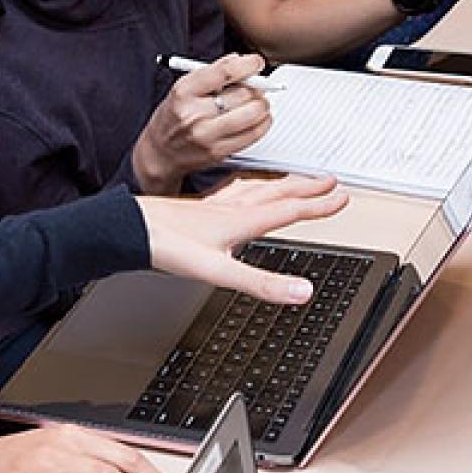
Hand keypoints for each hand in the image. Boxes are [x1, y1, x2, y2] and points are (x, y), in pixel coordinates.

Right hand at [130, 53, 274, 192]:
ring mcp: (207, 135)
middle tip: (255, 85)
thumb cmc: (172, 117)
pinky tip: (257, 118)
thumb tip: (240, 61)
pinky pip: (253, 134)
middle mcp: (194, 114)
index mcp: (184, 92)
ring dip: (262, 104)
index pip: (224, 72)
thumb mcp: (183, 88)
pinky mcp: (219, 151)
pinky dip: (263, 122)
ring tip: (256, 102)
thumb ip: (211, 74)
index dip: (247, 64)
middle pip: (243, 93)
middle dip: (256, 86)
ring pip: (253, 113)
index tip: (256, 62)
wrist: (160, 152)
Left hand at [136, 174, 348, 303]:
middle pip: (277, 193)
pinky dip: (248, 187)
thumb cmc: (166, 246)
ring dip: (281, 184)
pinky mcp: (195, 208)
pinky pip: (233, 191)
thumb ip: (261, 283)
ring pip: (256, 189)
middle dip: (306, 187)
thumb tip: (301, 292)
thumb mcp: (219, 271)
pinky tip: (240, 193)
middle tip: (330, 181)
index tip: (342, 198)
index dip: (318, 205)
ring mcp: (212, 206)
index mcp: (240, 220)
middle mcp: (229, 208)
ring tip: (295, 180)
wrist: (128, 229)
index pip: (289, 209)